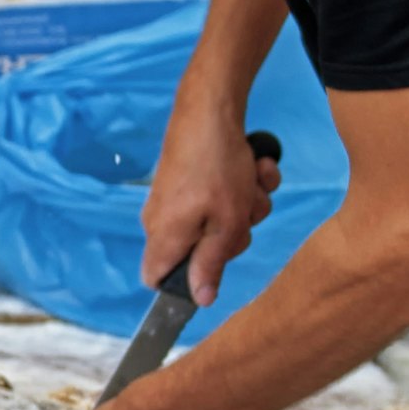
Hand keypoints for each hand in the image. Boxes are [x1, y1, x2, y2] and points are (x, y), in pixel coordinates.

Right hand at [138, 115, 280, 304]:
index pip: (155, 280)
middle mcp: (162, 220)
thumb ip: (211, 264)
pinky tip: (252, 164)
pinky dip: (243, 182)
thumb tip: (200, 300)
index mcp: (164, 237)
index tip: (213, 272)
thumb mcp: (225, 223)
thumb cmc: (217, 168)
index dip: (181, 285)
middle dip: (234, 233)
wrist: (210, 109)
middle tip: (245, 212)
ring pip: (219, 220)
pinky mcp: (190, 179)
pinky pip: (220, 194)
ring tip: (252, 181)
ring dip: (248, 204)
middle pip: (201, 252)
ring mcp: (176, 198)